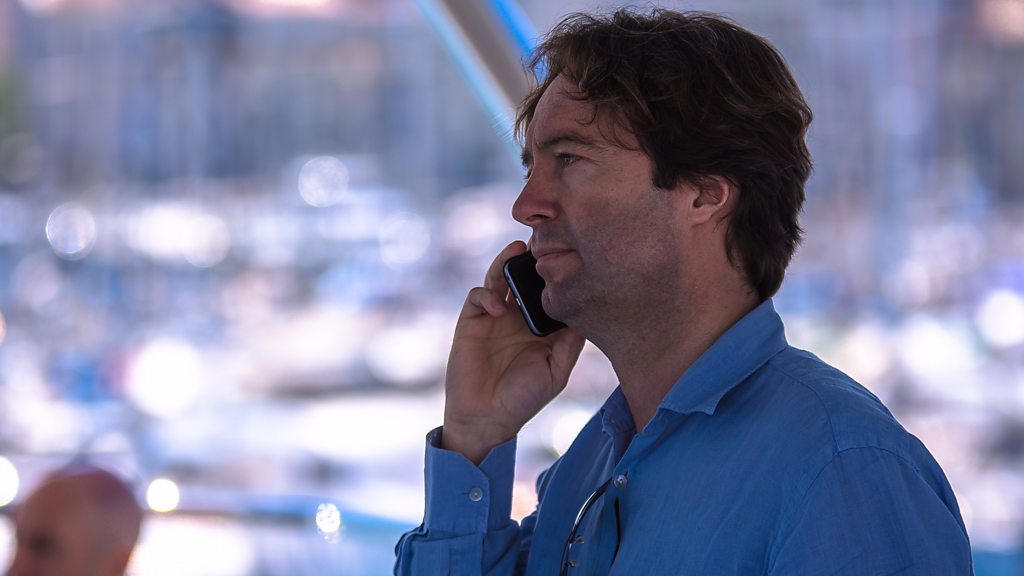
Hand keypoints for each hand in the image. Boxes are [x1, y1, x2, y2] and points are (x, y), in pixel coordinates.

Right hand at [442, 241, 585, 463]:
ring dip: (507, 261)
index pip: (550, 291)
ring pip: (500, 276)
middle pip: (525, 276)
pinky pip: (479, 295)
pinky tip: (498, 307)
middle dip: (532, 258)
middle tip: (541, 242)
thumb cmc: (524, 399)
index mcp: (542, 325)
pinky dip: (488, 294)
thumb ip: (570, 343)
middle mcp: (519, 315)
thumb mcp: (557, 372)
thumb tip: (585, 311)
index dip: (558, 274)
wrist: (485, 418)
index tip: (569, 256)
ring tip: (517, 250)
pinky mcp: (472, 320)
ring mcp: (495, 315)